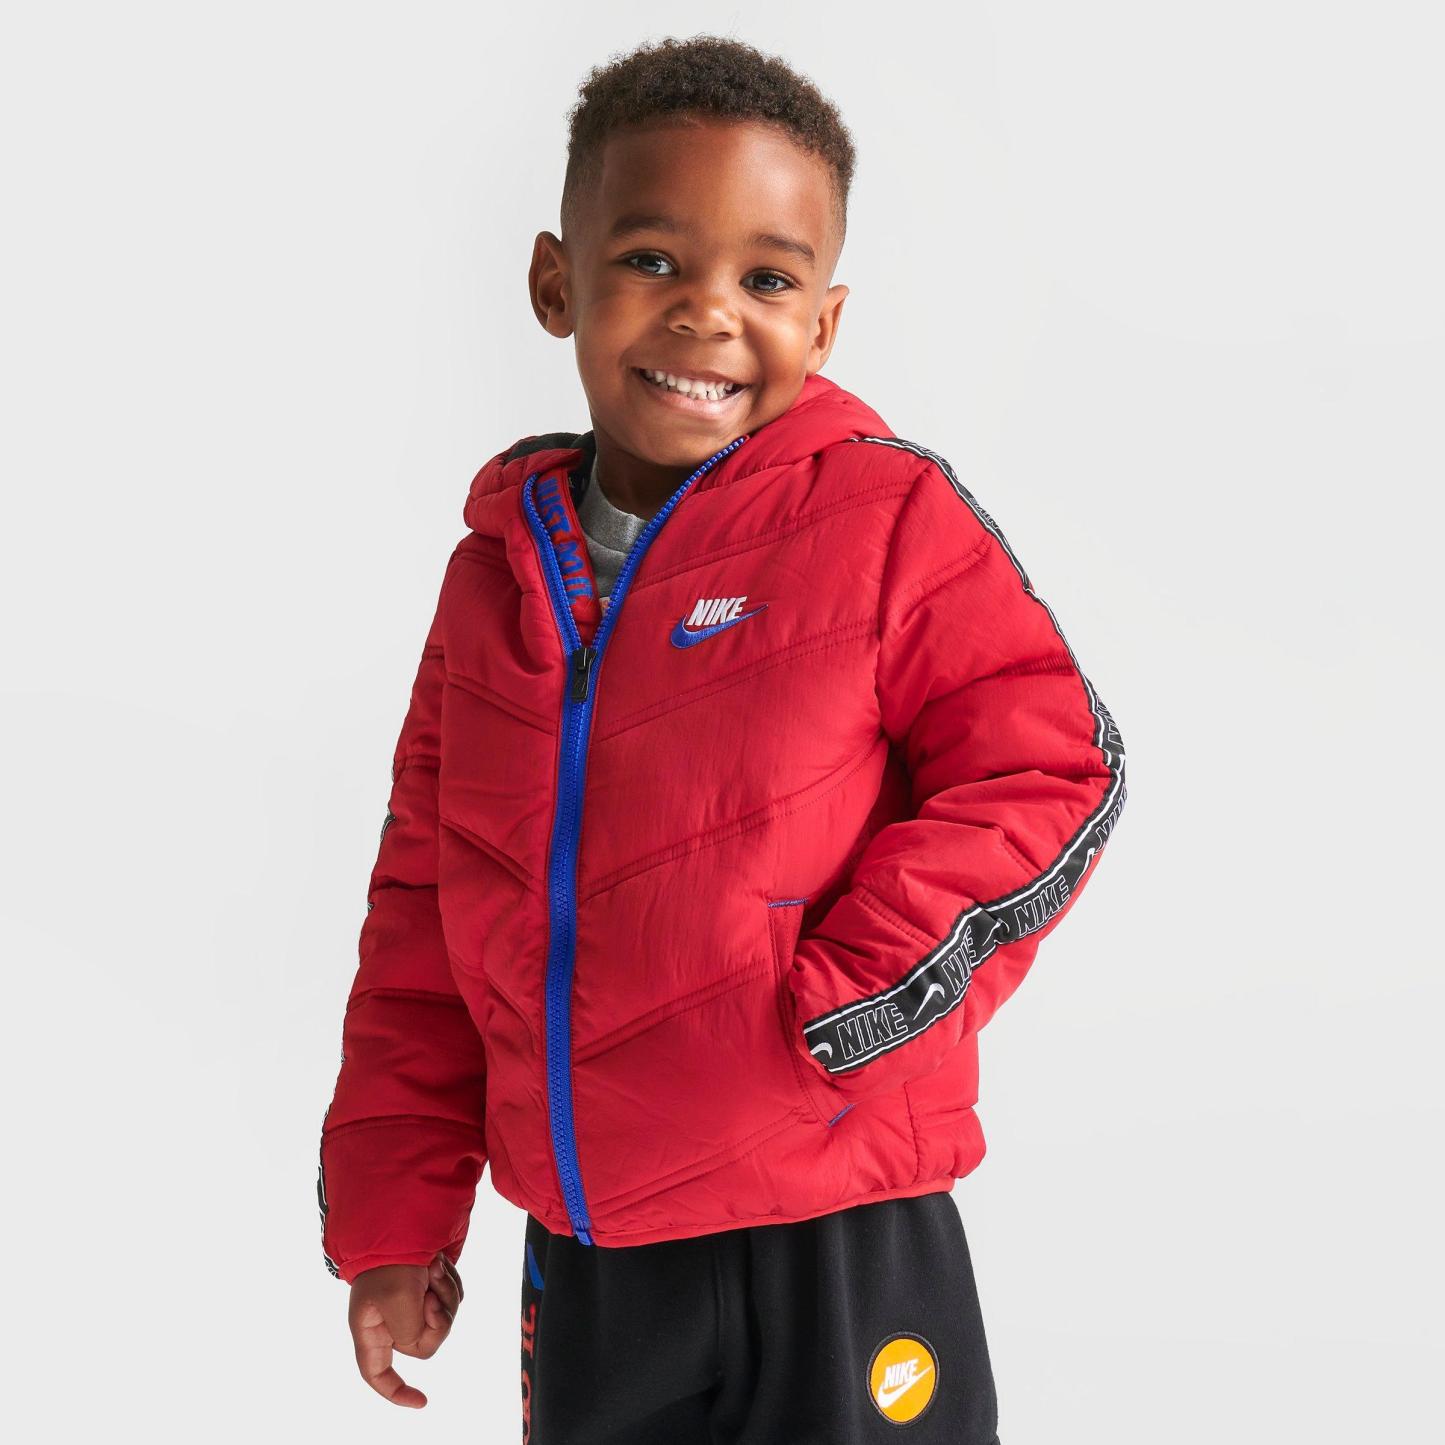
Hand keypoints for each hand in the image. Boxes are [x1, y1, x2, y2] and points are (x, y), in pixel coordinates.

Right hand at [347, 1253, 464, 1406]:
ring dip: (444, 1294)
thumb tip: (423, 1339)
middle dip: (436, 1318)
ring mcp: (410, 1301)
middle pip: (424, 1342)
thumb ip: (411, 1334)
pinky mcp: (427, 1285)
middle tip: (432, 1293)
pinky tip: (440, 1263)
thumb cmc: (393, 1261)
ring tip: (434, 1268)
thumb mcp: (399, 1302)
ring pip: (442, 1319)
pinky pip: (449, 1299)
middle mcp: (390, 1318)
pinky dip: (449, 1283)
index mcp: (371, 1328)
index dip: (396, 1391)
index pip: (377, 1372)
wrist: (404, 1218)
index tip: (423, 1401)